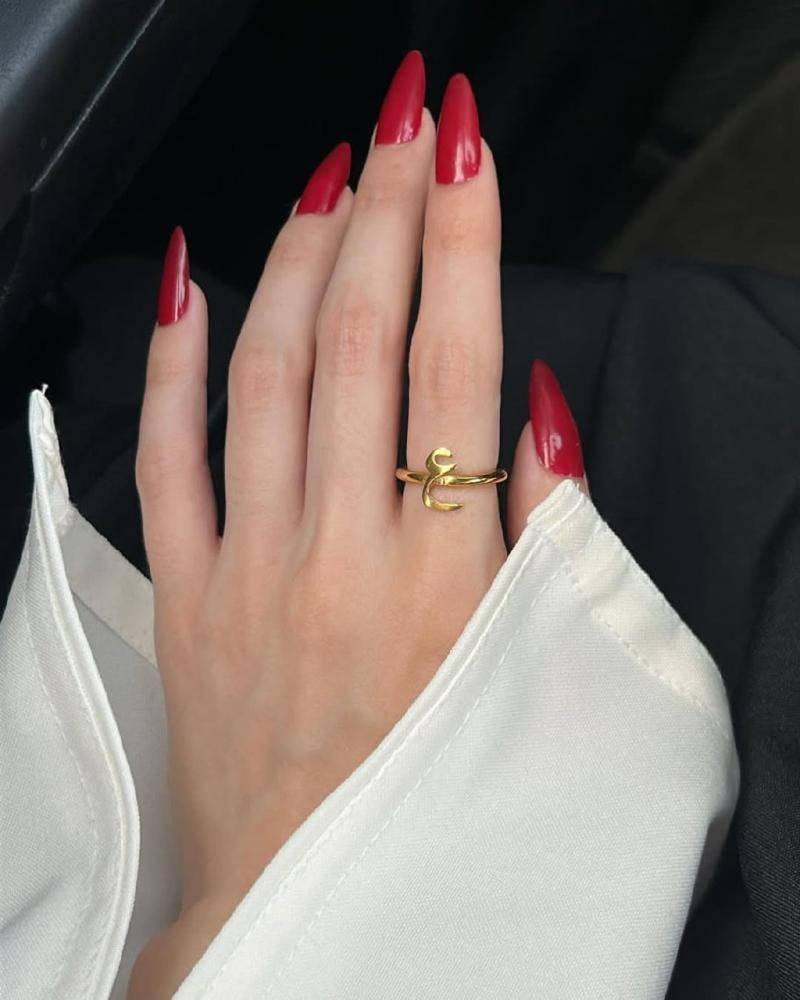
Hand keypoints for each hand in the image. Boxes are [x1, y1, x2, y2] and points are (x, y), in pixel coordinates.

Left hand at [128, 53, 585, 997]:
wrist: (306, 886)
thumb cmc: (432, 777)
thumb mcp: (524, 665)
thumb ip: (540, 529)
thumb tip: (535, 400)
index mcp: (446, 576)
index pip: (459, 367)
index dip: (465, 241)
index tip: (464, 148)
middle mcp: (345, 555)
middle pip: (361, 342)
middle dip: (387, 212)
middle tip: (401, 122)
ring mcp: (252, 569)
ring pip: (267, 374)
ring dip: (301, 258)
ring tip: (330, 177)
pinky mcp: (185, 593)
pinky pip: (167, 454)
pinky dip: (172, 358)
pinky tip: (190, 276)